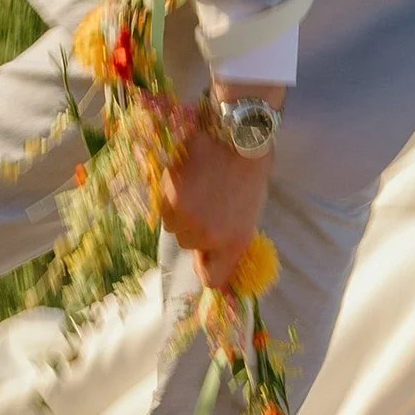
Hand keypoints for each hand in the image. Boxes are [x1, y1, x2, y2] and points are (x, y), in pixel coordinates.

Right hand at [161, 128, 273, 289]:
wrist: (240, 136)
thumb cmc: (251, 172)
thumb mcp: (250, 214)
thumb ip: (230, 239)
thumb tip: (212, 260)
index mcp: (235, 242)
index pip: (212, 279)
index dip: (206, 267)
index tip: (206, 257)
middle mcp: (208, 235)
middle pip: (187, 244)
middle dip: (194, 228)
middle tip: (207, 203)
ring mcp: (186, 216)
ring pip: (172, 224)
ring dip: (180, 210)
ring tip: (197, 187)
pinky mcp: (169, 194)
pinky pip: (163, 204)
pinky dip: (170, 193)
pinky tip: (187, 176)